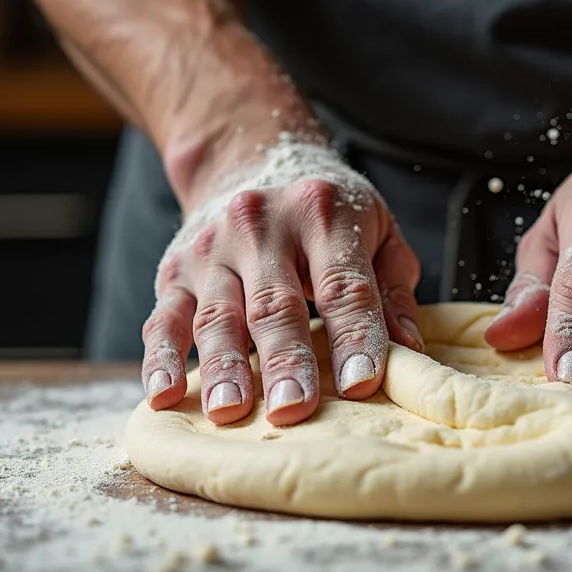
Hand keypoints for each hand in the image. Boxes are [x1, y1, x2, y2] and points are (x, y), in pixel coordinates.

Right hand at [141, 135, 423, 425]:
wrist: (247, 159)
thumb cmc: (326, 213)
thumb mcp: (376, 231)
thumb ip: (391, 290)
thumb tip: (410, 352)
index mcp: (323, 214)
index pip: (344, 284)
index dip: (354, 336)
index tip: (362, 385)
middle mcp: (261, 225)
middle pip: (275, 303)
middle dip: (285, 359)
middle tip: (293, 408)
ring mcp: (211, 248)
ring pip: (217, 314)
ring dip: (224, 367)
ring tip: (230, 413)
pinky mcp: (173, 270)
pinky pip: (164, 319)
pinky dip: (161, 360)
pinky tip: (164, 396)